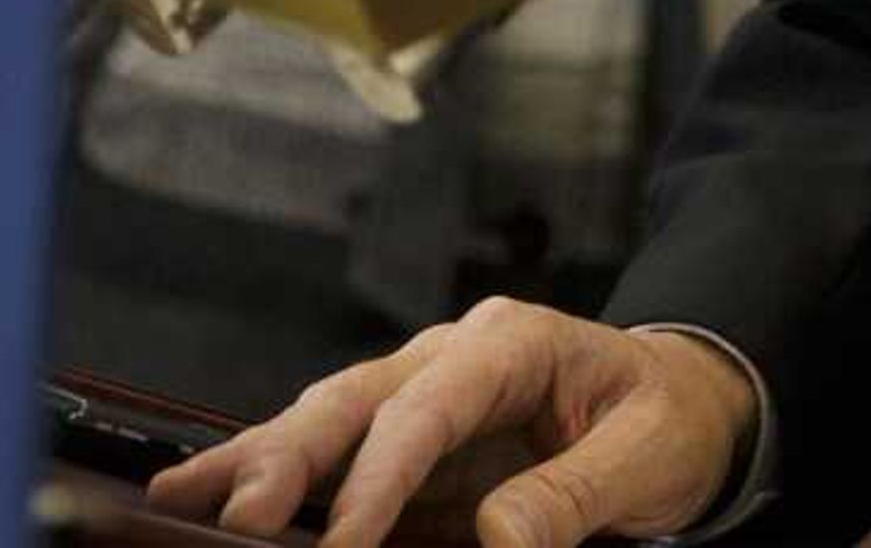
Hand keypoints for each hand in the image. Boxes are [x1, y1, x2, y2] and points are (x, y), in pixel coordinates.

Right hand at [142, 300, 753, 547]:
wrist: (684, 406)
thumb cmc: (669, 422)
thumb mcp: (649, 458)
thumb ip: (575, 494)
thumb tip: (499, 539)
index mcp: (513, 343)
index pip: (431, 406)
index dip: (382, 475)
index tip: (350, 542)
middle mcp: (450, 358)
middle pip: (354, 400)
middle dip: (291, 456)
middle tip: (242, 517)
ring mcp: (419, 398)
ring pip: (323, 421)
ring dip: (258, 464)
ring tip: (186, 502)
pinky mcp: (405, 449)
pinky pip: (330, 461)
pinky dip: (271, 479)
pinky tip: (206, 499)